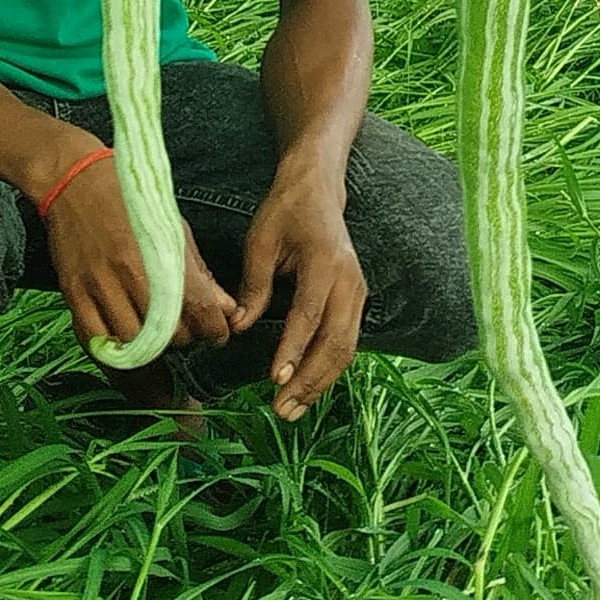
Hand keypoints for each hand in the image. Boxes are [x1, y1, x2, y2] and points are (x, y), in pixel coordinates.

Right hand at [43, 148, 240, 353]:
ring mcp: (99, 283)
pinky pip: (96, 339)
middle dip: (182, 336)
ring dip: (148, 346)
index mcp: (160, 251)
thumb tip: (226, 308)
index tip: (216, 333)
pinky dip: (113, 347)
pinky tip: (122, 336)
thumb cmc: (129, 201)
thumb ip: (198, 273)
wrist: (76, 179)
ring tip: (152, 332)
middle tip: (182, 327)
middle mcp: (130, 271)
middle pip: (168, 333)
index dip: (214, 330)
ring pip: (133, 342)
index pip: (199, 309)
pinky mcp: (73, 292)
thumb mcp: (172, 228)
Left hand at [230, 169, 367, 419]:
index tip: (274, 379)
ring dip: (320, 383)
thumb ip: (253, 285)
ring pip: (346, 349)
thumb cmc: (286, 211)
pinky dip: (329, 370)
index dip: (293, 349)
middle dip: (309, 380)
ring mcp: (359, 292)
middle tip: (282, 409)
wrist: (319, 189)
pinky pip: (347, 343)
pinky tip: (308, 389)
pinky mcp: (358, 301)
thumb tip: (240, 327)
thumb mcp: (260, 240)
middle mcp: (350, 281)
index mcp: (324, 262)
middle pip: (335, 341)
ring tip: (293, 409)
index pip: (309, 314)